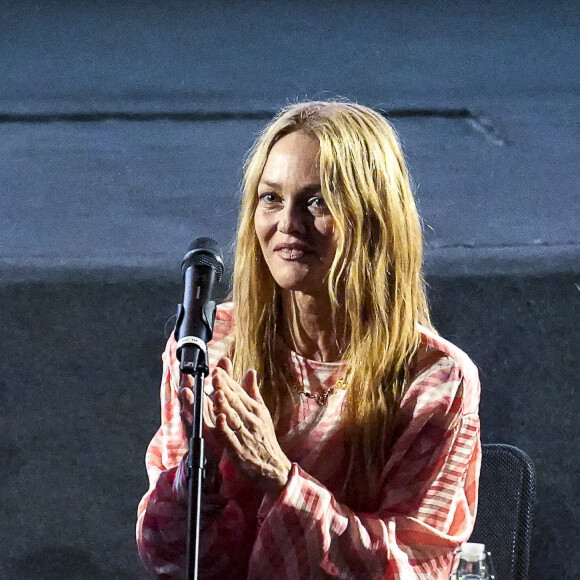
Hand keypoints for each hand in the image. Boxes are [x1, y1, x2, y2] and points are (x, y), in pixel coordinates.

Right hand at [177, 358, 230, 458]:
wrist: (219, 455)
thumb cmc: (219, 425)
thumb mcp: (223, 399)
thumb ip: (224, 380)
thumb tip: (225, 359)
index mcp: (204, 402)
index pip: (198, 386)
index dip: (194, 377)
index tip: (190, 366)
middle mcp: (197, 412)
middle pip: (190, 397)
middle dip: (187, 385)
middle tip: (185, 375)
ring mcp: (196, 425)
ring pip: (190, 410)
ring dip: (187, 401)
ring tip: (185, 390)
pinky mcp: (198, 437)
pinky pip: (194, 428)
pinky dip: (190, 421)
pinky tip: (188, 413)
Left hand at [211, 366, 291, 495]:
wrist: (273, 468)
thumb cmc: (264, 438)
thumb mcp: (262, 412)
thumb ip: (253, 392)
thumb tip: (250, 371)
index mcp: (256, 410)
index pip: (240, 392)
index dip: (228, 381)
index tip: (218, 370)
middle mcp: (252, 420)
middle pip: (236, 402)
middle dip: (225, 388)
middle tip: (215, 375)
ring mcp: (246, 435)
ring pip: (233, 418)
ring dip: (225, 405)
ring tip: (217, 392)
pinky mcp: (240, 451)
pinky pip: (231, 438)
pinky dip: (226, 428)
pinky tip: (219, 419)